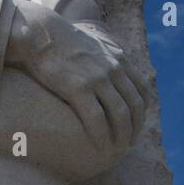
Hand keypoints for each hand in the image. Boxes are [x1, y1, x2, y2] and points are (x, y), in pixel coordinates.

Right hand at [5, 3, 147, 155]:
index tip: (136, 124)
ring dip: (122, 136)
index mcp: (118, 59)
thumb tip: (104, 71)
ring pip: (120, 114)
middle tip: (129, 144)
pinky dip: (102, 136)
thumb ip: (104, 58)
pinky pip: (96, 118)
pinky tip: (101, 147)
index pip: (142, 89)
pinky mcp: (78, 88)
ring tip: (118, 151)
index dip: (143, 110)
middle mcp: (113, 68)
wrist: (40, 33)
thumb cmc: (60, 42)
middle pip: (135, 105)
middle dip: (135, 128)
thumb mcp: (92, 45)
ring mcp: (97, 78)